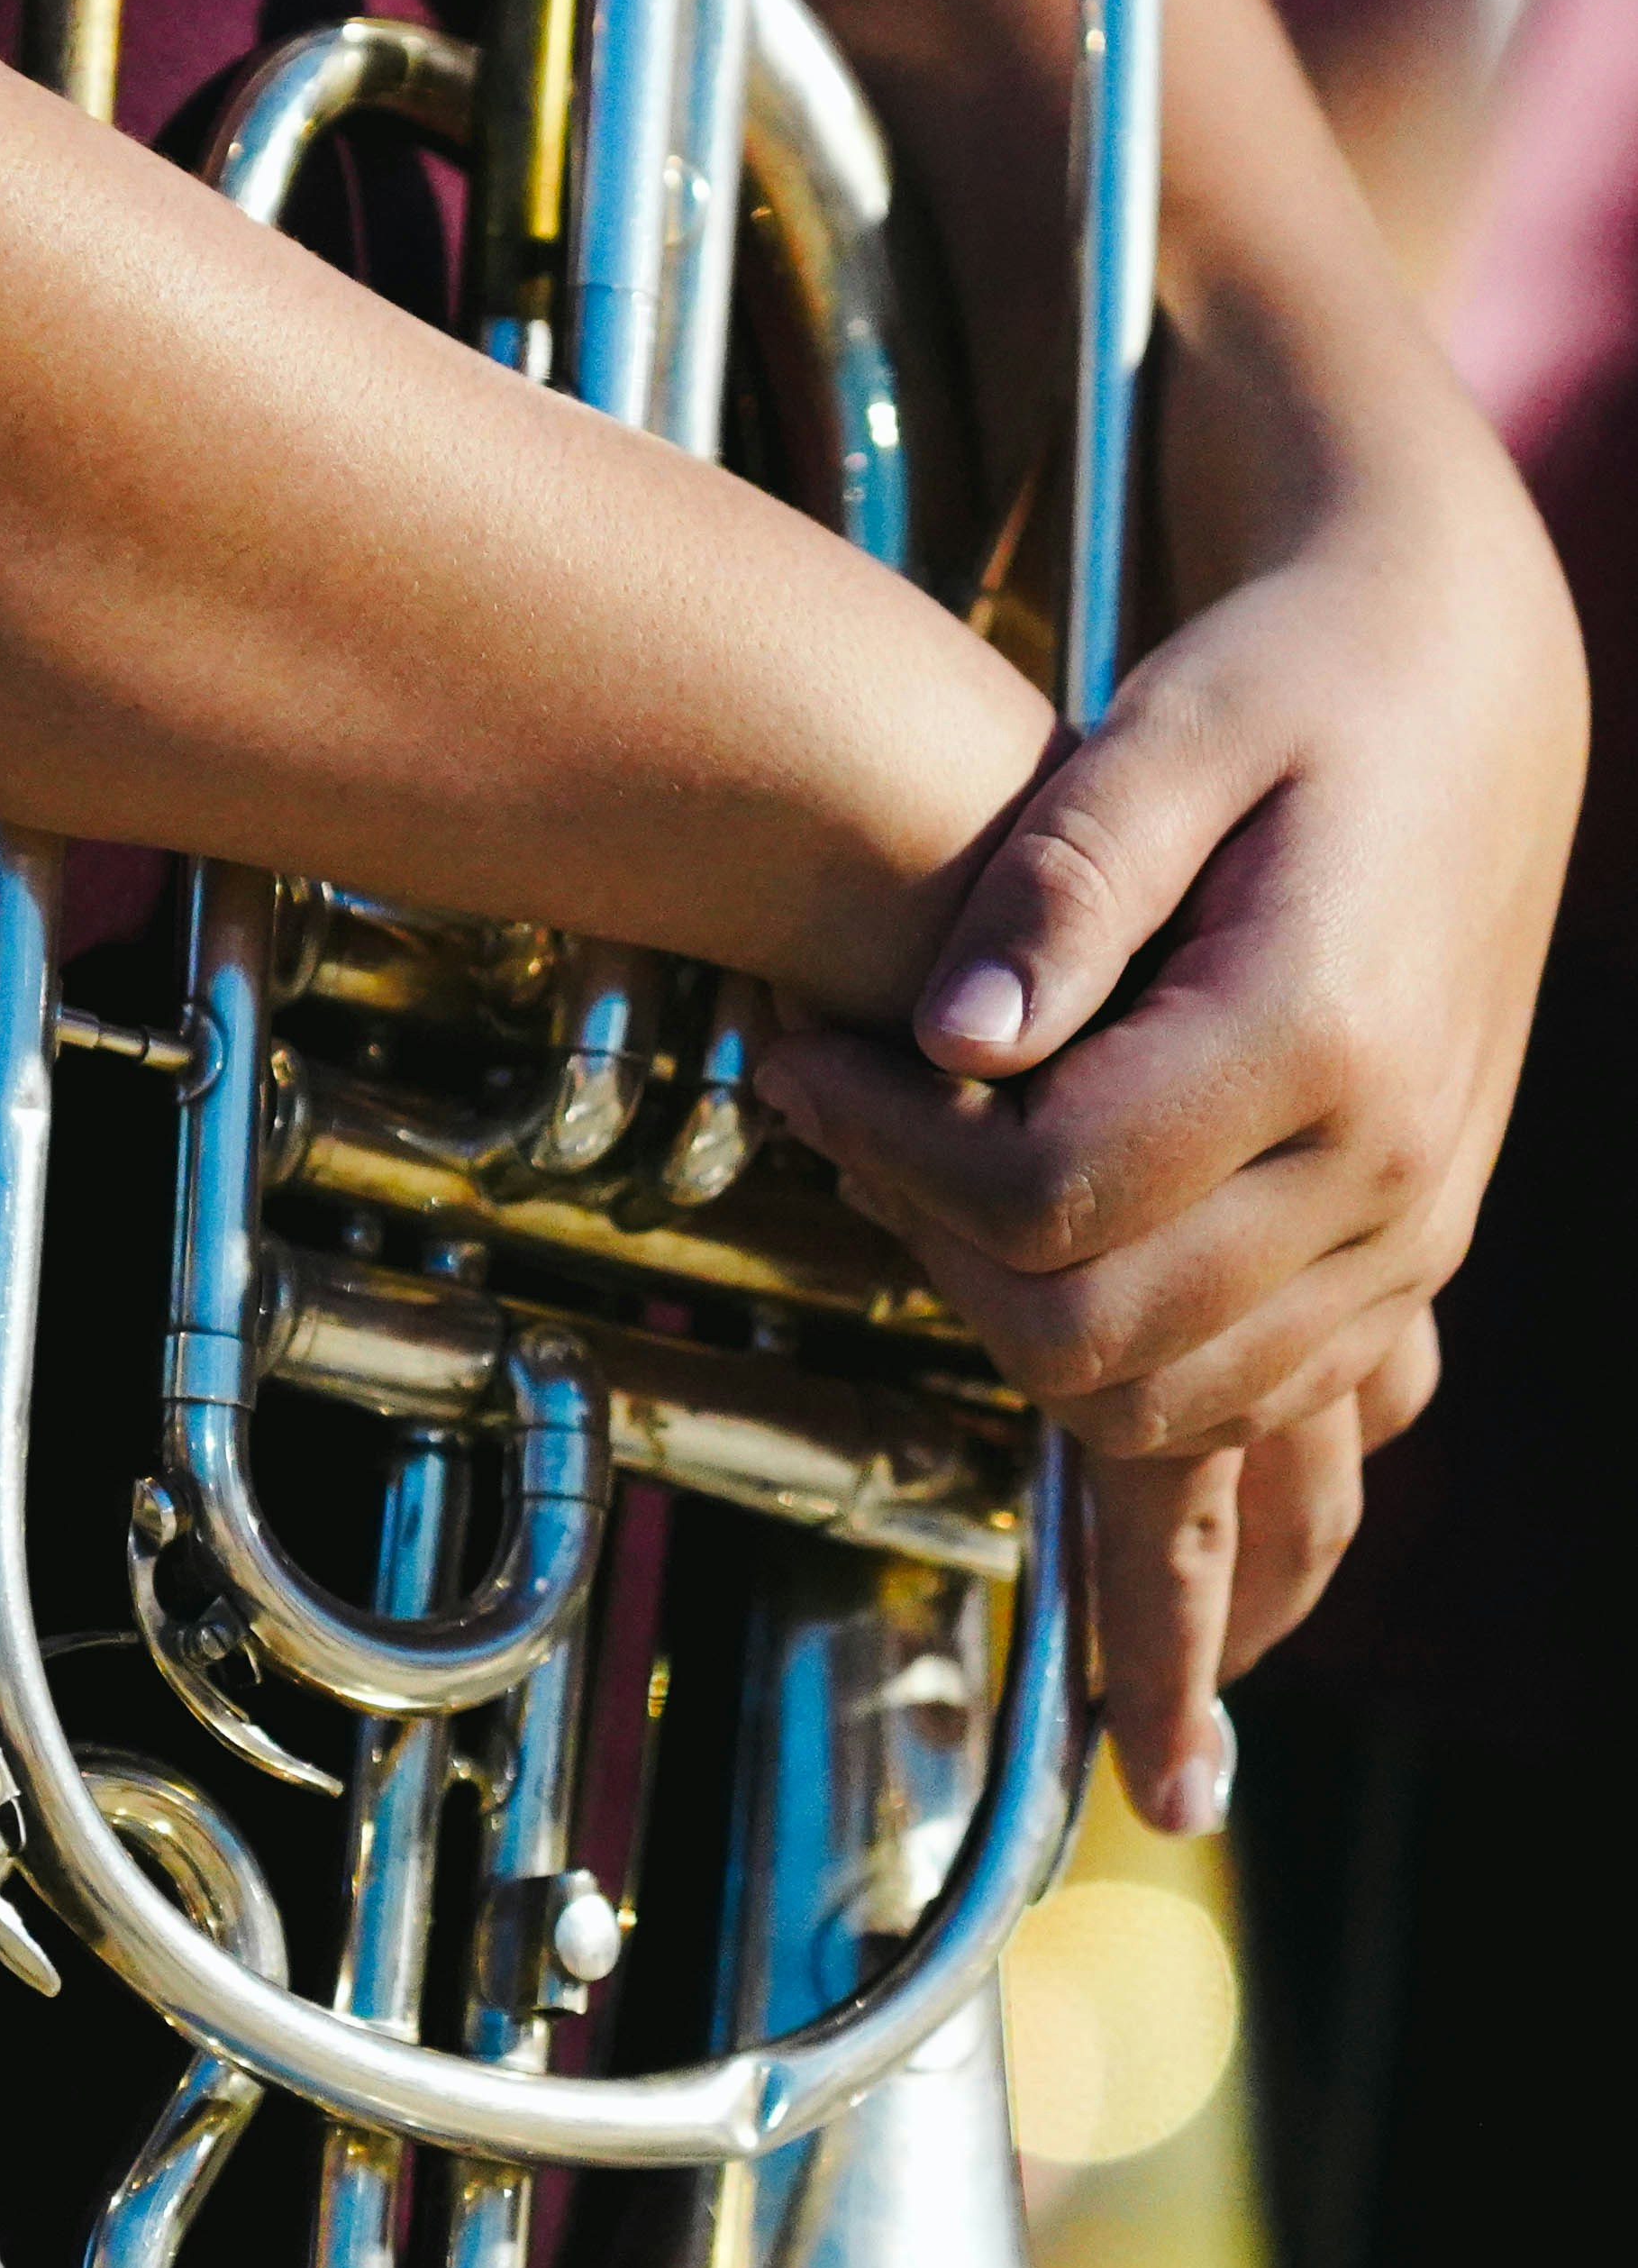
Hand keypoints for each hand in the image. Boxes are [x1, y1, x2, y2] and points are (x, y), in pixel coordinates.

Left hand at [759, 468, 1583, 1831]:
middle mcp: (1382, 1164)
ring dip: (1033, 1375)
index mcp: (1318, 1031)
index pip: (1047, 1194)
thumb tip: (944, 1040)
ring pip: (1181, 1409)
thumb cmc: (1299, 680)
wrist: (1471, 682)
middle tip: (832, 1134)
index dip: (887, 1155)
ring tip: (943, 1302)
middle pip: (1102, 1336)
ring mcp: (1407, 1227)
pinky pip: (1285, 1422)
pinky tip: (1146, 1587)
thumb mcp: (1177, 724)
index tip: (796, 1062)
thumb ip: (1063, 878)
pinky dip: (1193, 1497)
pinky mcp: (1401, 1248)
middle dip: (934, 1263)